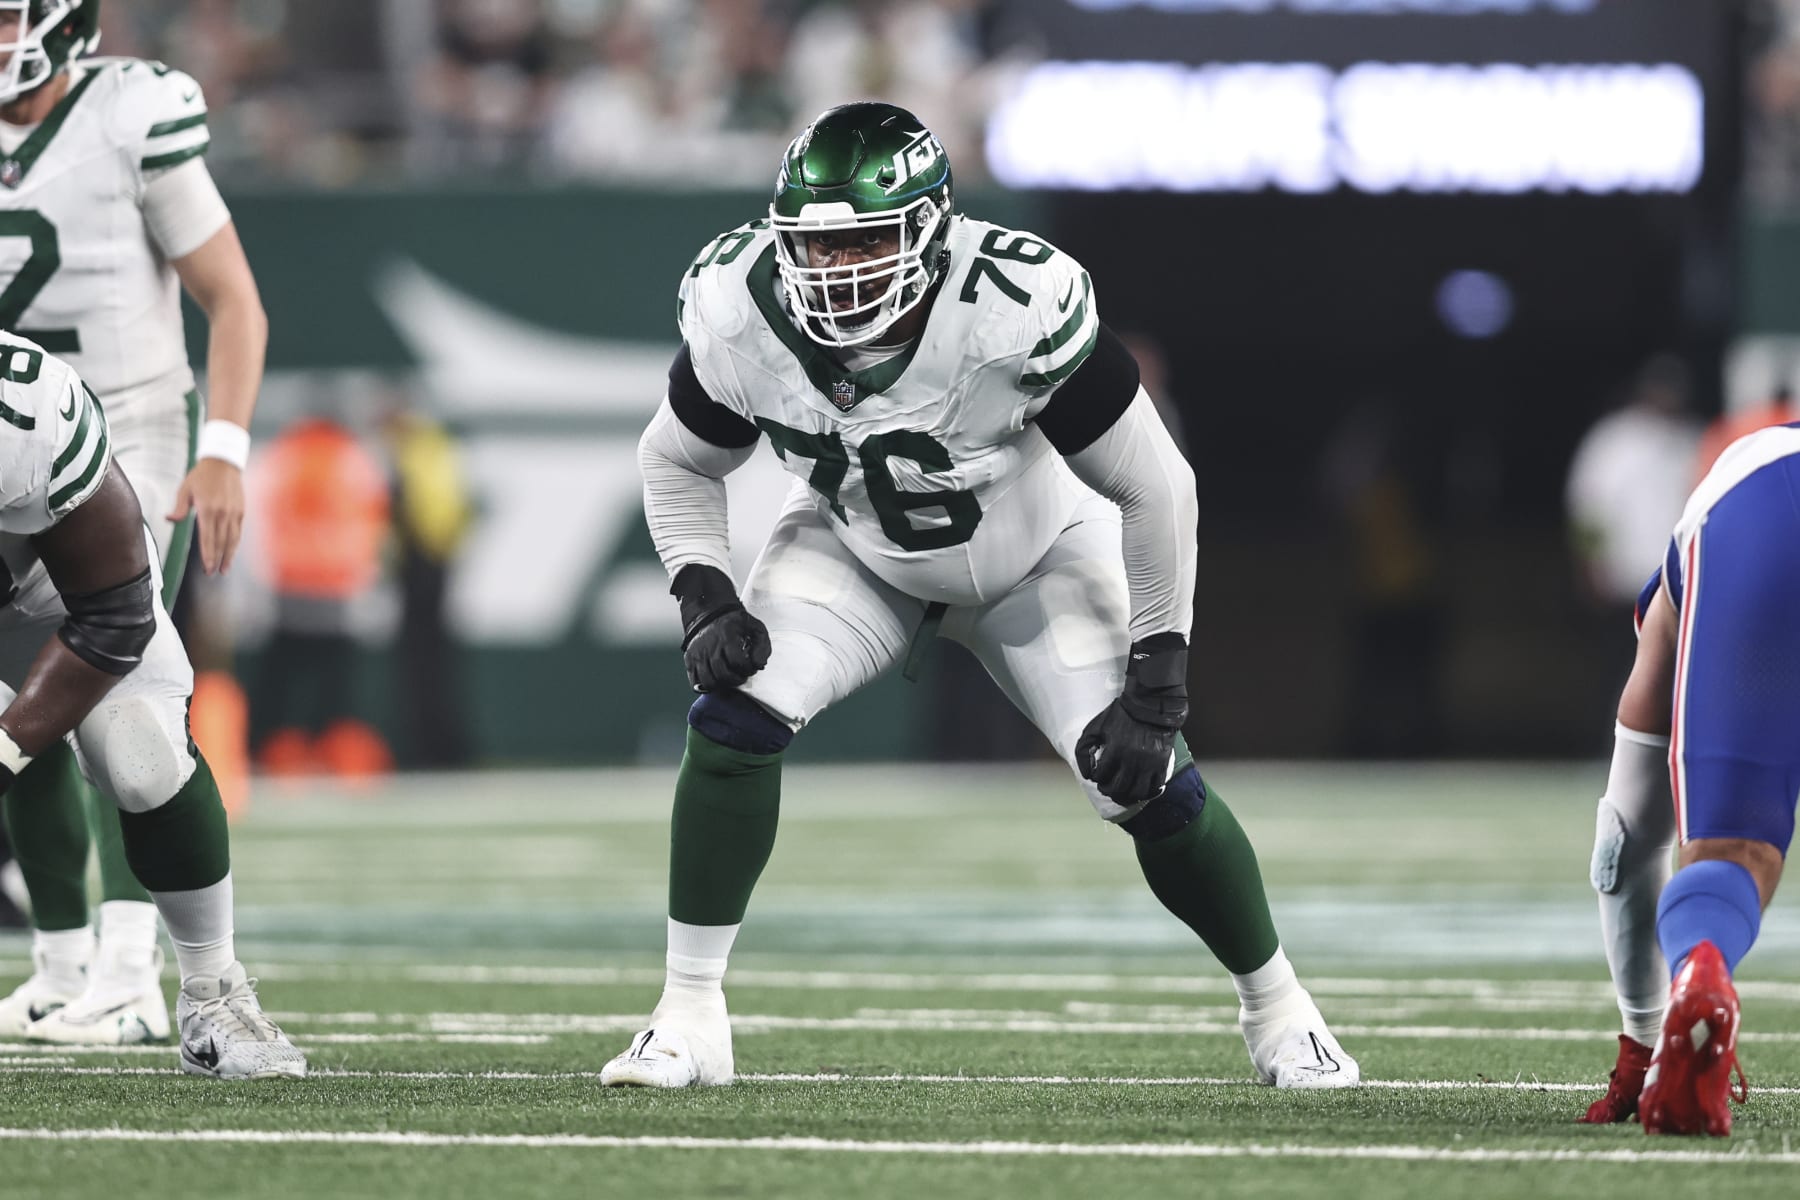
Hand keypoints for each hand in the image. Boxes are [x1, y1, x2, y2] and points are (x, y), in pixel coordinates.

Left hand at [166, 459, 245, 574]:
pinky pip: (238, 531)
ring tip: (224, 568)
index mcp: (207, 509)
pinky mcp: (241, 511)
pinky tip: (232, 552)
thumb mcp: (185, 489)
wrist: (224, 462)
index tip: (207, 567)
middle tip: (213, 572)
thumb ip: (179, 508)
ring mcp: (234, 513)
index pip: (208, 538)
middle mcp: (223, 513)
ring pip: (232, 539)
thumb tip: (170, 519)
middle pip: (221, 542)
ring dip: (229, 555)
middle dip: (217, 559)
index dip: (208, 555)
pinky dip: (235, 544)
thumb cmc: (201, 476)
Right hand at [672, 564, 770, 692]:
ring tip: (730, 678)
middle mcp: (709, 646)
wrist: (709, 613)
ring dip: (723, 685)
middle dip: (736, 679)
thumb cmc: (735, 623)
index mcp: (726, 636)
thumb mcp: (754, 627)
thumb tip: (759, 664)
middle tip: (741, 675)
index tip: (751, 667)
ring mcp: (697, 654)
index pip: (737, 662)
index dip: (748, 669)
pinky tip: (717, 679)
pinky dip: (707, 686)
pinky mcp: (689, 660)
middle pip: (723, 675)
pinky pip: (695, 683)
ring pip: (708, 682)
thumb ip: (762, 646)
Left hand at [1076, 633, 1188, 805]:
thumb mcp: (1095, 728)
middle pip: (1118, 789)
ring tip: (1122, 791)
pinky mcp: (1162, 764)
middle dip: (1108, 791)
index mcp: (1115, 750)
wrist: (1150, 705)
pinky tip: (1140, 789)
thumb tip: (1086, 774)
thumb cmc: (1120, 716)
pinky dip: (1147, 793)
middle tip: (1106, 787)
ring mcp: (1149, 764)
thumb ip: (1084, 750)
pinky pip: (1155, 787)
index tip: (1098, 775)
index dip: (1097, 778)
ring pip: (1137, 793)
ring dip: (1127, 796)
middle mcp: (1133, 760)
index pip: (1101, 776)